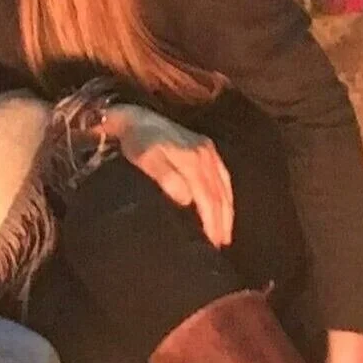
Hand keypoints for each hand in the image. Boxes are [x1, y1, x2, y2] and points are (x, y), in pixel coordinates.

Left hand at [108, 104, 234, 247]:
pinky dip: (226, 195)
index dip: (211, 220)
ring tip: (224, 234)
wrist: (135, 117)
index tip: (211, 242)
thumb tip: (186, 200)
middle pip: (219, 194)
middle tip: (220, 245)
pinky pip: (222, 176)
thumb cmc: (137, 142)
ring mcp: (208, 151)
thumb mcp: (146, 159)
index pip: (208, 197)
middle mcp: (206, 155)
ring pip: (223, 187)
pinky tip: (225, 206)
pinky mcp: (207, 148)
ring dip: (226, 211)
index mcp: (193, 159)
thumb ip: (166, 177)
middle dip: (221, 221)